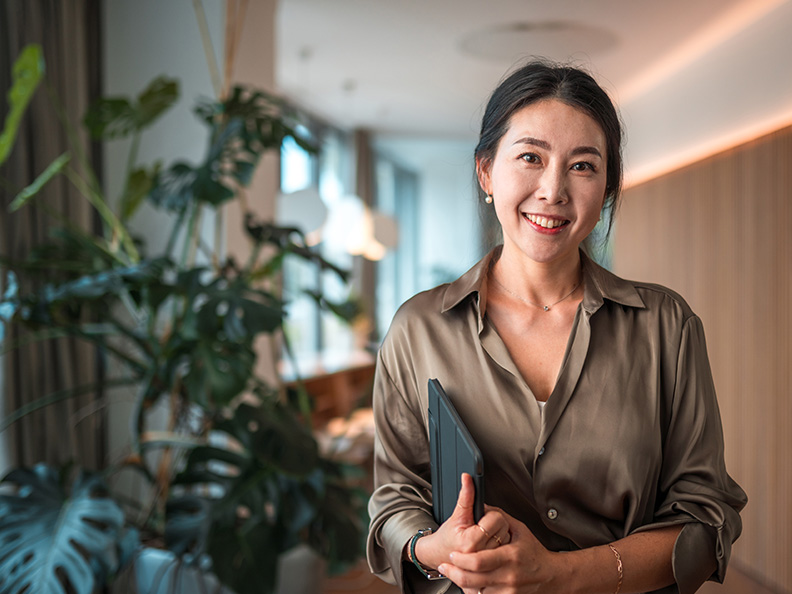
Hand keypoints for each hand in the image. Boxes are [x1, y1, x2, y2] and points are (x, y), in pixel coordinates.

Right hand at [413, 474, 510, 572]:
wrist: (439, 556)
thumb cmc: (447, 538)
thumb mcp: (456, 515)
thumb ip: (466, 496)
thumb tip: (468, 478)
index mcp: (471, 541)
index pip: (496, 519)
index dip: (489, 514)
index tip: (481, 517)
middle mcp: (481, 554)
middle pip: (504, 528)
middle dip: (494, 523)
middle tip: (481, 526)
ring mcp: (488, 564)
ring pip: (508, 539)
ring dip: (499, 535)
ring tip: (484, 536)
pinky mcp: (492, 567)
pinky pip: (506, 550)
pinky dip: (501, 545)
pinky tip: (490, 545)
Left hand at [437, 508, 561, 593]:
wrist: (552, 576)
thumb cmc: (535, 553)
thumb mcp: (520, 530)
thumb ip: (499, 517)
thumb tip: (481, 505)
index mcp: (510, 556)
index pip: (479, 561)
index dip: (461, 560)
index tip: (452, 555)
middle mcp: (508, 576)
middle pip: (473, 579)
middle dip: (454, 573)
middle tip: (446, 566)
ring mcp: (508, 591)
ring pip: (476, 591)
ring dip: (461, 583)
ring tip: (454, 574)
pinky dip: (474, 592)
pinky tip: (468, 584)